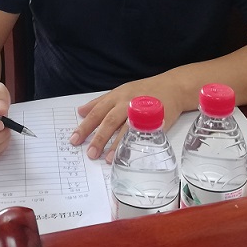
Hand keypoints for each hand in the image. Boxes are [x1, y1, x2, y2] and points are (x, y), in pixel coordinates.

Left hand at [70, 75, 185, 162]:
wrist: (172, 87)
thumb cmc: (143, 90)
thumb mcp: (120, 91)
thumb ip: (99, 102)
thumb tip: (80, 111)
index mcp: (116, 96)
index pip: (97, 112)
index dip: (85, 126)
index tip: (74, 139)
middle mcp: (127, 103)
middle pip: (110, 121)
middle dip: (99, 138)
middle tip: (90, 153)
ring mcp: (141, 111)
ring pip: (126, 128)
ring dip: (116, 144)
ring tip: (107, 159)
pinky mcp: (155, 120)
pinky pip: (144, 134)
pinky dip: (136, 144)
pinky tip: (130, 154)